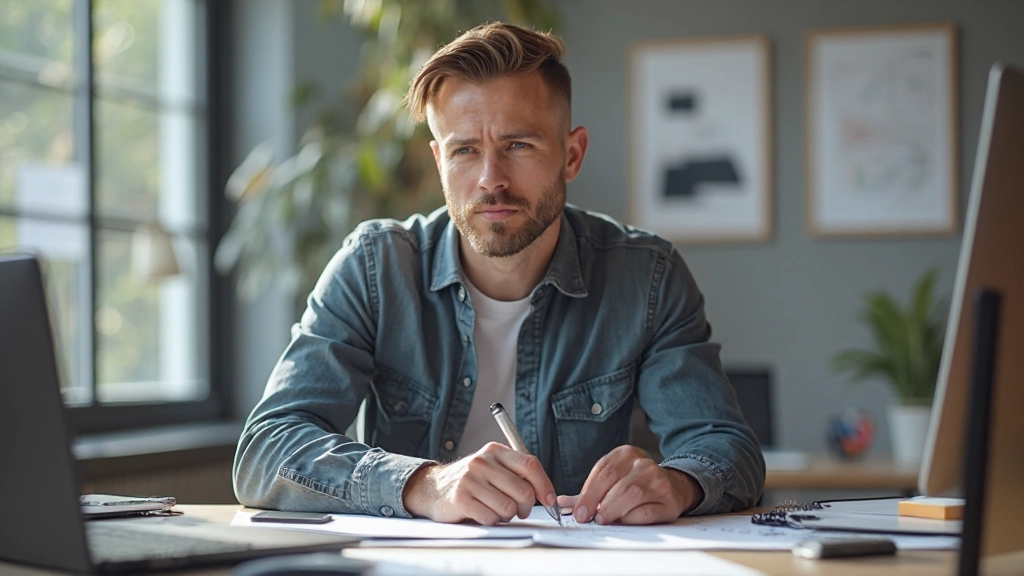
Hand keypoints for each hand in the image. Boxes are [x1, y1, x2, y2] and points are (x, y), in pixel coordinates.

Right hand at [402, 442, 557, 524]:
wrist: (433, 488)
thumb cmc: (471, 481)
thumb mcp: (493, 467)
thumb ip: (516, 474)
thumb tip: (547, 493)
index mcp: (495, 451)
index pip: (530, 465)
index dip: (545, 485)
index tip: (550, 500)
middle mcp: (482, 462)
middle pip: (523, 490)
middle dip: (526, 507)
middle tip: (519, 510)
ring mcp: (470, 479)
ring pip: (508, 507)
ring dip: (507, 515)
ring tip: (496, 510)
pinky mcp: (461, 498)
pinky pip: (491, 518)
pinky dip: (491, 521)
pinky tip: (482, 513)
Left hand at [556, 445, 703, 524]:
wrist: (673, 486)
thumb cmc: (636, 484)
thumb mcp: (614, 479)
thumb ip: (589, 490)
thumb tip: (561, 503)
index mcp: (626, 454)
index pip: (603, 472)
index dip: (588, 494)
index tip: (578, 511)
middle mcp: (644, 464)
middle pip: (616, 484)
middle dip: (598, 503)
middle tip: (588, 518)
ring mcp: (659, 481)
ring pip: (631, 495)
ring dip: (613, 511)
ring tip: (604, 519)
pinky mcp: (669, 500)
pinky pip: (647, 511)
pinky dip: (632, 518)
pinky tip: (625, 520)